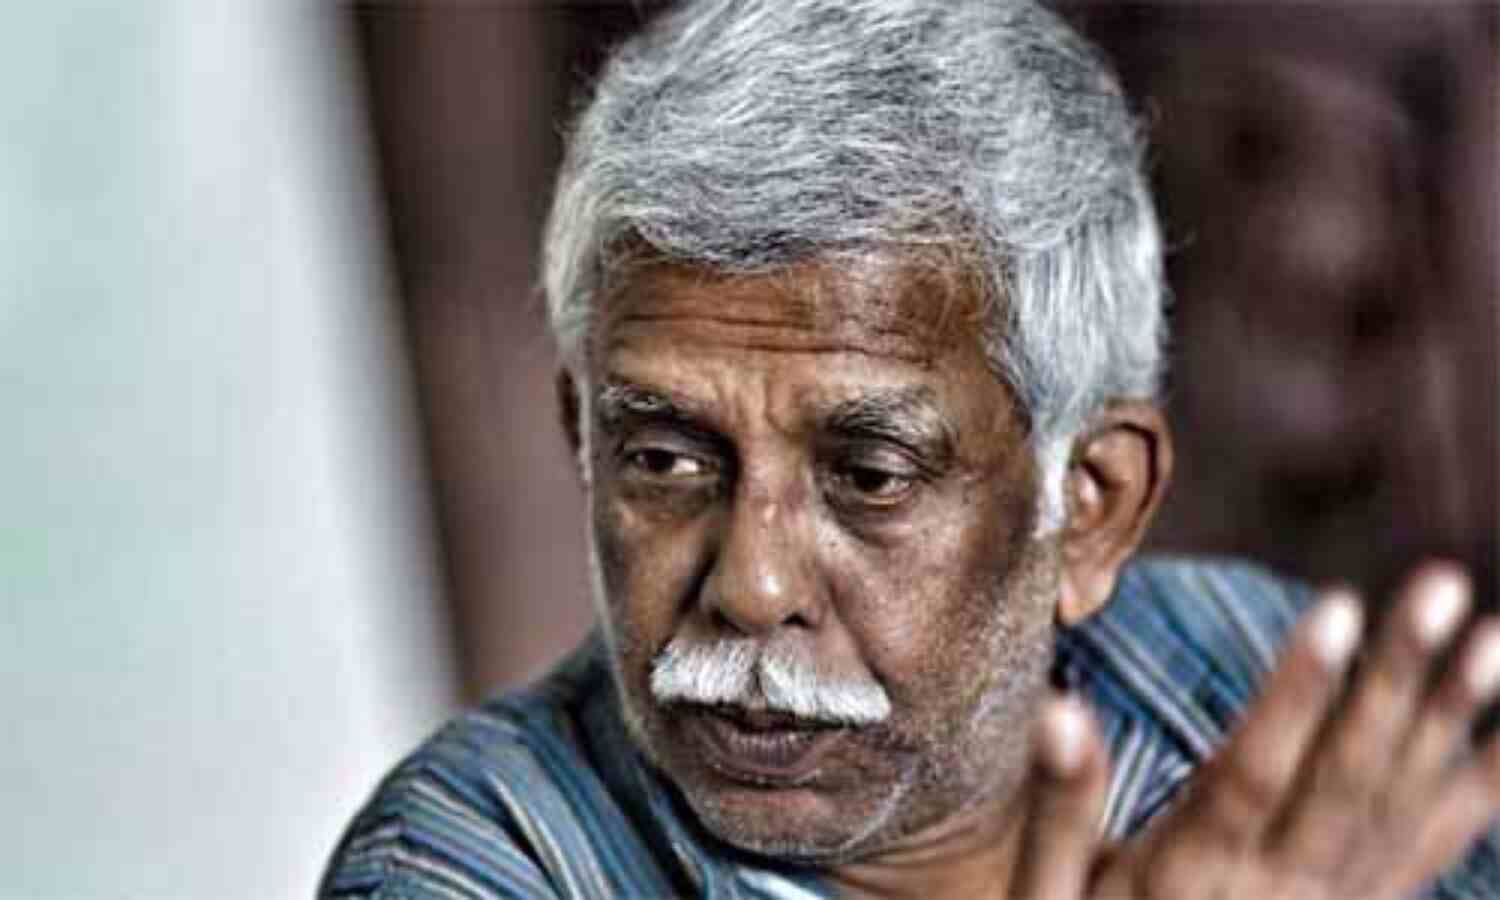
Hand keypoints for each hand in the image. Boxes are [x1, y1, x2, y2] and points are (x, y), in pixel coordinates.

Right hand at [1016, 563, 1499, 899]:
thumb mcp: (1048, 890)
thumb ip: (1060, 803)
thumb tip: (1061, 707)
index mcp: (1193, 873)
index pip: (1253, 772)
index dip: (1296, 693)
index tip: (1337, 608)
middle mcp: (1277, 889)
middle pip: (1347, 778)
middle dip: (1396, 680)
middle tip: (1439, 587)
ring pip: (1401, 810)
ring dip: (1451, 723)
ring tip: (1492, 638)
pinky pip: (1427, 853)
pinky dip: (1473, 795)